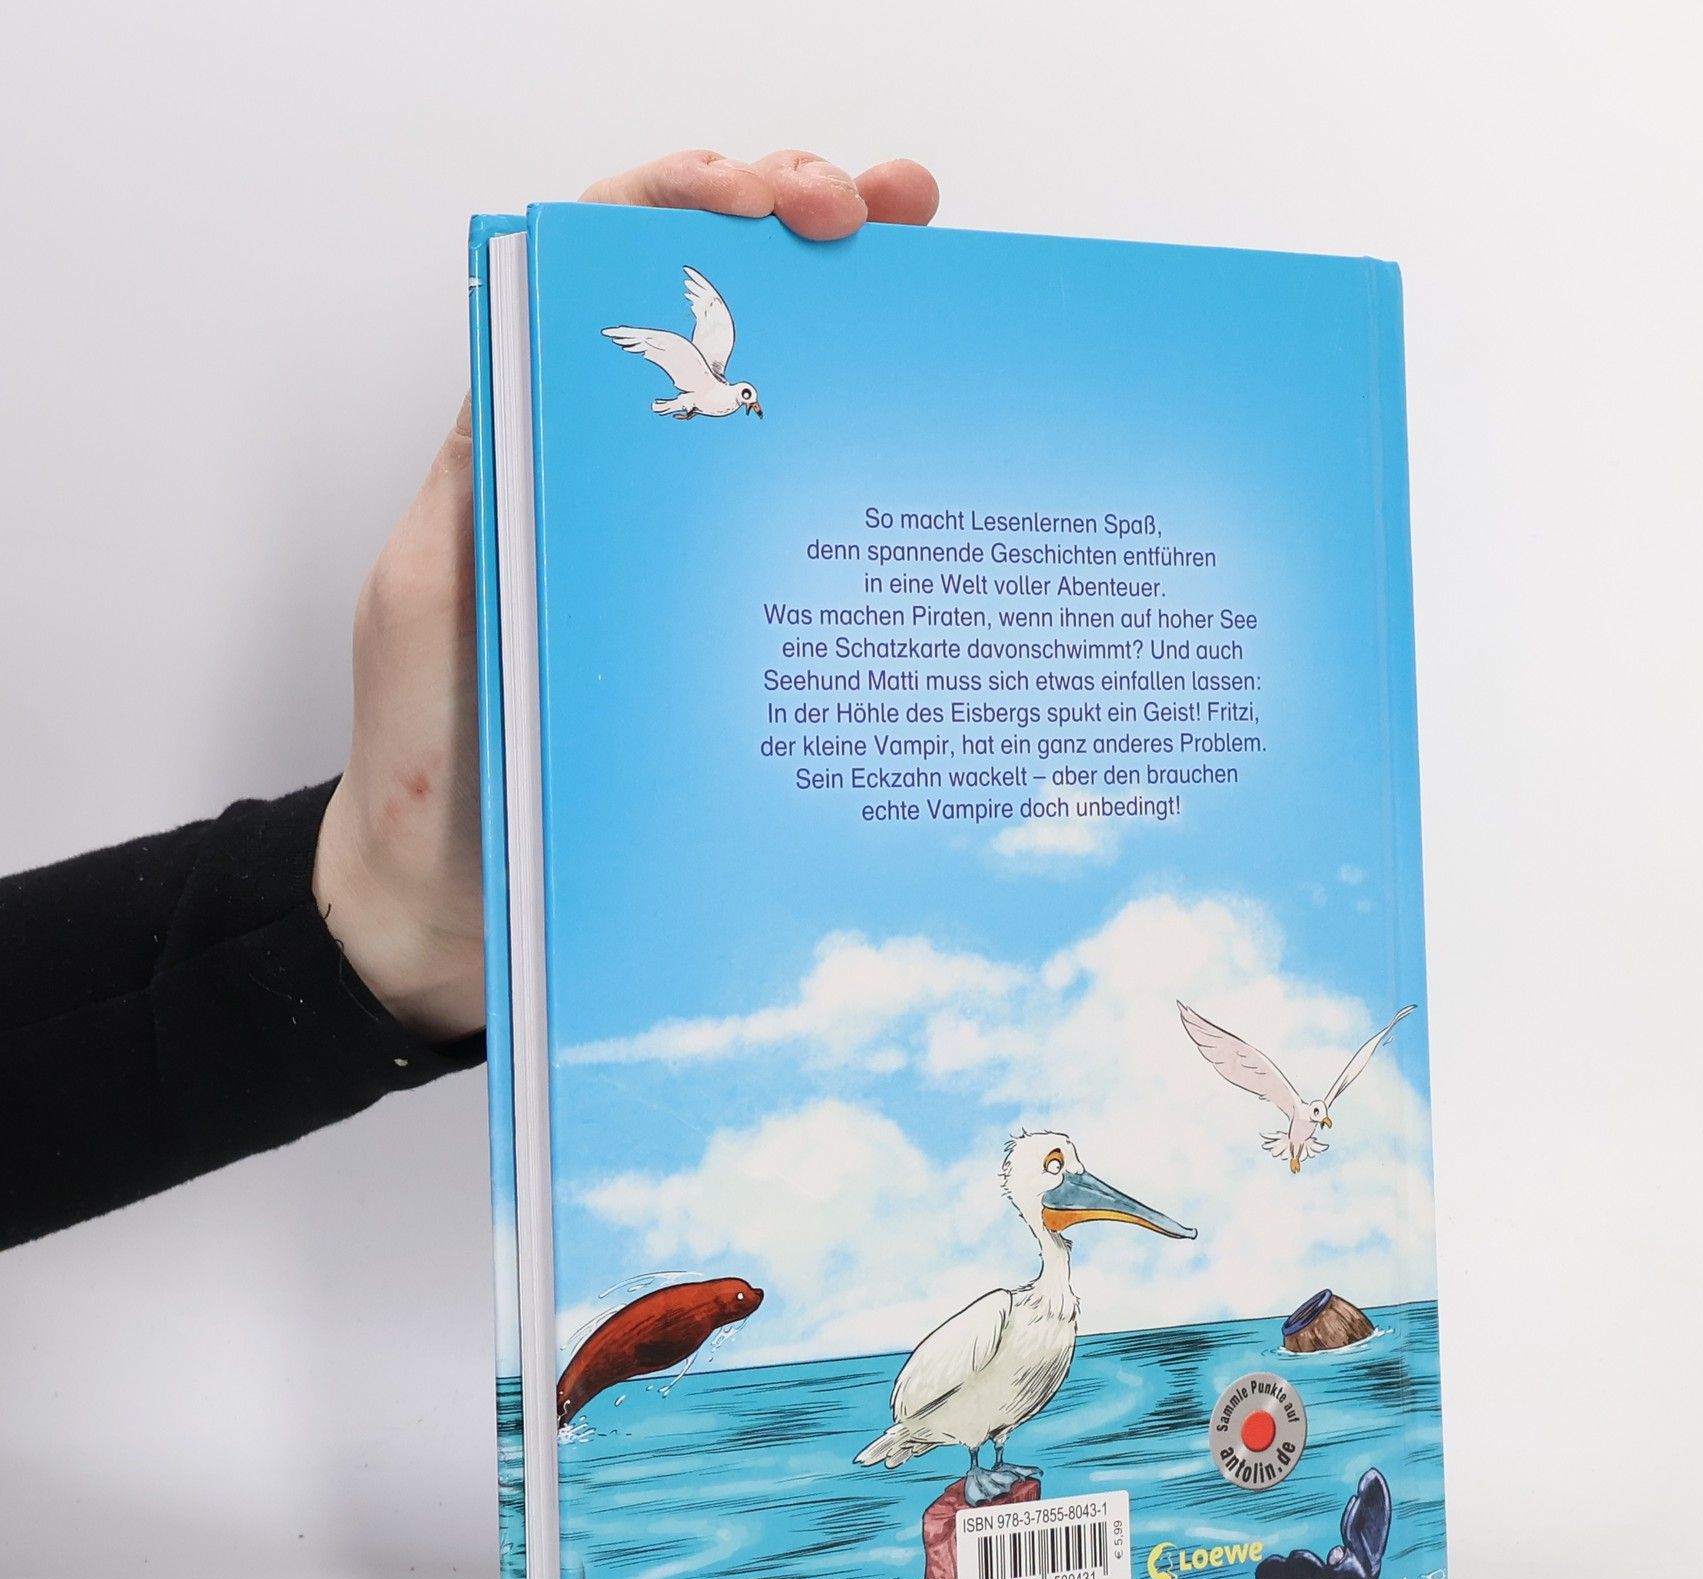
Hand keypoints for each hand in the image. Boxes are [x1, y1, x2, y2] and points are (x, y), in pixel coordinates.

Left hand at [313, 151, 939, 1040]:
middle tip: (890, 212)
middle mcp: (615, 480)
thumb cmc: (432, 768)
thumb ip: (488, 487)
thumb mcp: (434, 604)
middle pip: (711, 308)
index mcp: (531, 448)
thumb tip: (556, 357)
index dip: (686, 207)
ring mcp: (680, 553)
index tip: (775, 202)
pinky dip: (863, 469)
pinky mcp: (727, 631)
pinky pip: (800, 530)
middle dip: (797, 225)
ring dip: (850, 321)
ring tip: (928, 273)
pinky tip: (925, 445)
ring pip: (773, 399)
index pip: (605, 274)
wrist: (456, 910)